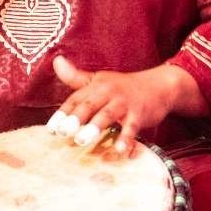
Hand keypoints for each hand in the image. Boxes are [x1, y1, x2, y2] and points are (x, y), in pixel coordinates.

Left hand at [46, 56, 190, 157]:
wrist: (159, 86)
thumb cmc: (124, 87)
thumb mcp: (99, 80)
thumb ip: (75, 76)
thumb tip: (56, 61)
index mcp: (96, 86)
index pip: (76, 99)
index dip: (63, 113)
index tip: (51, 129)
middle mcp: (109, 92)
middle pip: (89, 105)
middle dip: (76, 118)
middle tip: (64, 133)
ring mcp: (124, 103)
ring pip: (107, 114)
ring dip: (95, 126)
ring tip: (82, 139)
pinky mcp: (140, 114)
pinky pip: (132, 127)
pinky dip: (126, 138)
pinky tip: (120, 150)